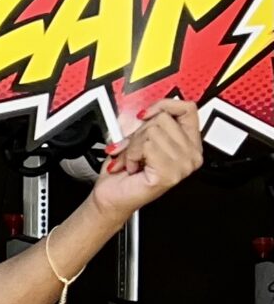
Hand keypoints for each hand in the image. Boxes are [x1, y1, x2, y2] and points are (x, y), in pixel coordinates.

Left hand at [91, 98, 203, 221]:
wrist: (111, 197)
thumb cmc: (123, 173)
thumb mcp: (137, 139)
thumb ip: (148, 122)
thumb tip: (145, 110)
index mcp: (189, 143)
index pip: (188, 108)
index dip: (163, 105)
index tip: (144, 115)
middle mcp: (191, 155)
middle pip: (163, 119)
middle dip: (138, 133)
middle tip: (132, 151)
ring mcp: (183, 165)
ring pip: (152, 131)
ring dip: (132, 146)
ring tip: (132, 160)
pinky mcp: (170, 173)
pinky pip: (146, 145)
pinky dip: (131, 154)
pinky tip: (132, 166)